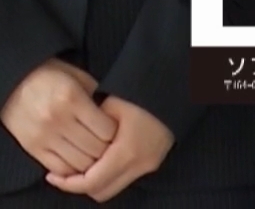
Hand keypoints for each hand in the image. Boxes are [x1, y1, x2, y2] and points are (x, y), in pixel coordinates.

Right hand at [0, 59, 114, 177]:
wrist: (14, 84)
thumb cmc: (50, 77)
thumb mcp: (77, 77)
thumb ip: (97, 95)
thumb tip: (114, 114)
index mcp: (72, 99)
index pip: (106, 129)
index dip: (116, 133)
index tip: (117, 131)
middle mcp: (58, 120)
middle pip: (94, 149)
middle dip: (107, 150)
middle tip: (110, 146)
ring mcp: (44, 137)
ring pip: (78, 162)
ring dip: (91, 162)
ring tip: (94, 153)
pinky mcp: (32, 148)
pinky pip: (58, 168)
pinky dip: (72, 169)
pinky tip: (77, 159)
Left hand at [45, 96, 172, 201]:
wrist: (179, 86)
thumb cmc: (143, 92)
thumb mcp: (111, 105)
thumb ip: (91, 131)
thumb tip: (75, 145)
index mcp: (127, 152)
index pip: (90, 183)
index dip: (67, 183)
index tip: (52, 175)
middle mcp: (140, 164)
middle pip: (101, 192)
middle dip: (80, 186)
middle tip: (64, 173)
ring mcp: (150, 164)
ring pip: (114, 186)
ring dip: (96, 181)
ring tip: (81, 165)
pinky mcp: (155, 159)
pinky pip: (125, 176)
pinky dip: (110, 173)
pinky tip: (101, 157)